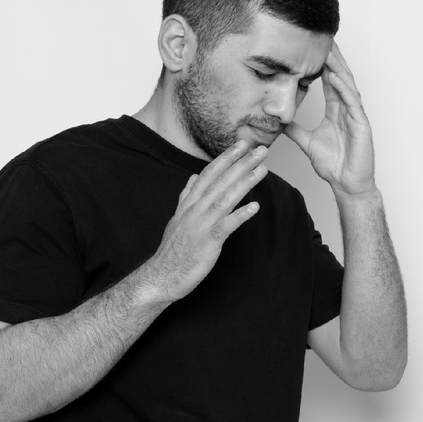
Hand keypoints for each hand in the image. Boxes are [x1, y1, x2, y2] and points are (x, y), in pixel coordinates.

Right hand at [143, 140, 267, 301]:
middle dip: (241, 163)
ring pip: (224, 199)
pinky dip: (240, 215)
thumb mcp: (177, 218)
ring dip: (245, 182)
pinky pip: (226, 227)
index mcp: (188, 204)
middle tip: (260, 149)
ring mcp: (200, 226)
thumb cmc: (173, 251)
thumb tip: (193, 177)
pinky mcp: (207, 243)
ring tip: (262, 169)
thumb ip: (186, 197)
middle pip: (220, 182)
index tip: (241, 144)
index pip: (208, 174)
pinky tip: (255, 207)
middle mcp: (194, 210)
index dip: (225, 158)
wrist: (160, 278)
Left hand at [285, 41, 375, 197]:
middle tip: (322, 38)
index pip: (329, 81)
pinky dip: (344, 88)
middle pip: (340, 76)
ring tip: (328, 50)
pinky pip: (353, 103)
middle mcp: (348, 109)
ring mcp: (356, 116)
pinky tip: (336, 77)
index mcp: (337, 110)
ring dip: (338, 67)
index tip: (312, 48)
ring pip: (347, 85)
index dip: (322, 64)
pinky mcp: (362, 125)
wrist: (347, 185)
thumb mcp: (307, 142)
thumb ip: (294, 129)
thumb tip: (277, 120)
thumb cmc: (334, 165)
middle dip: (332, 58)